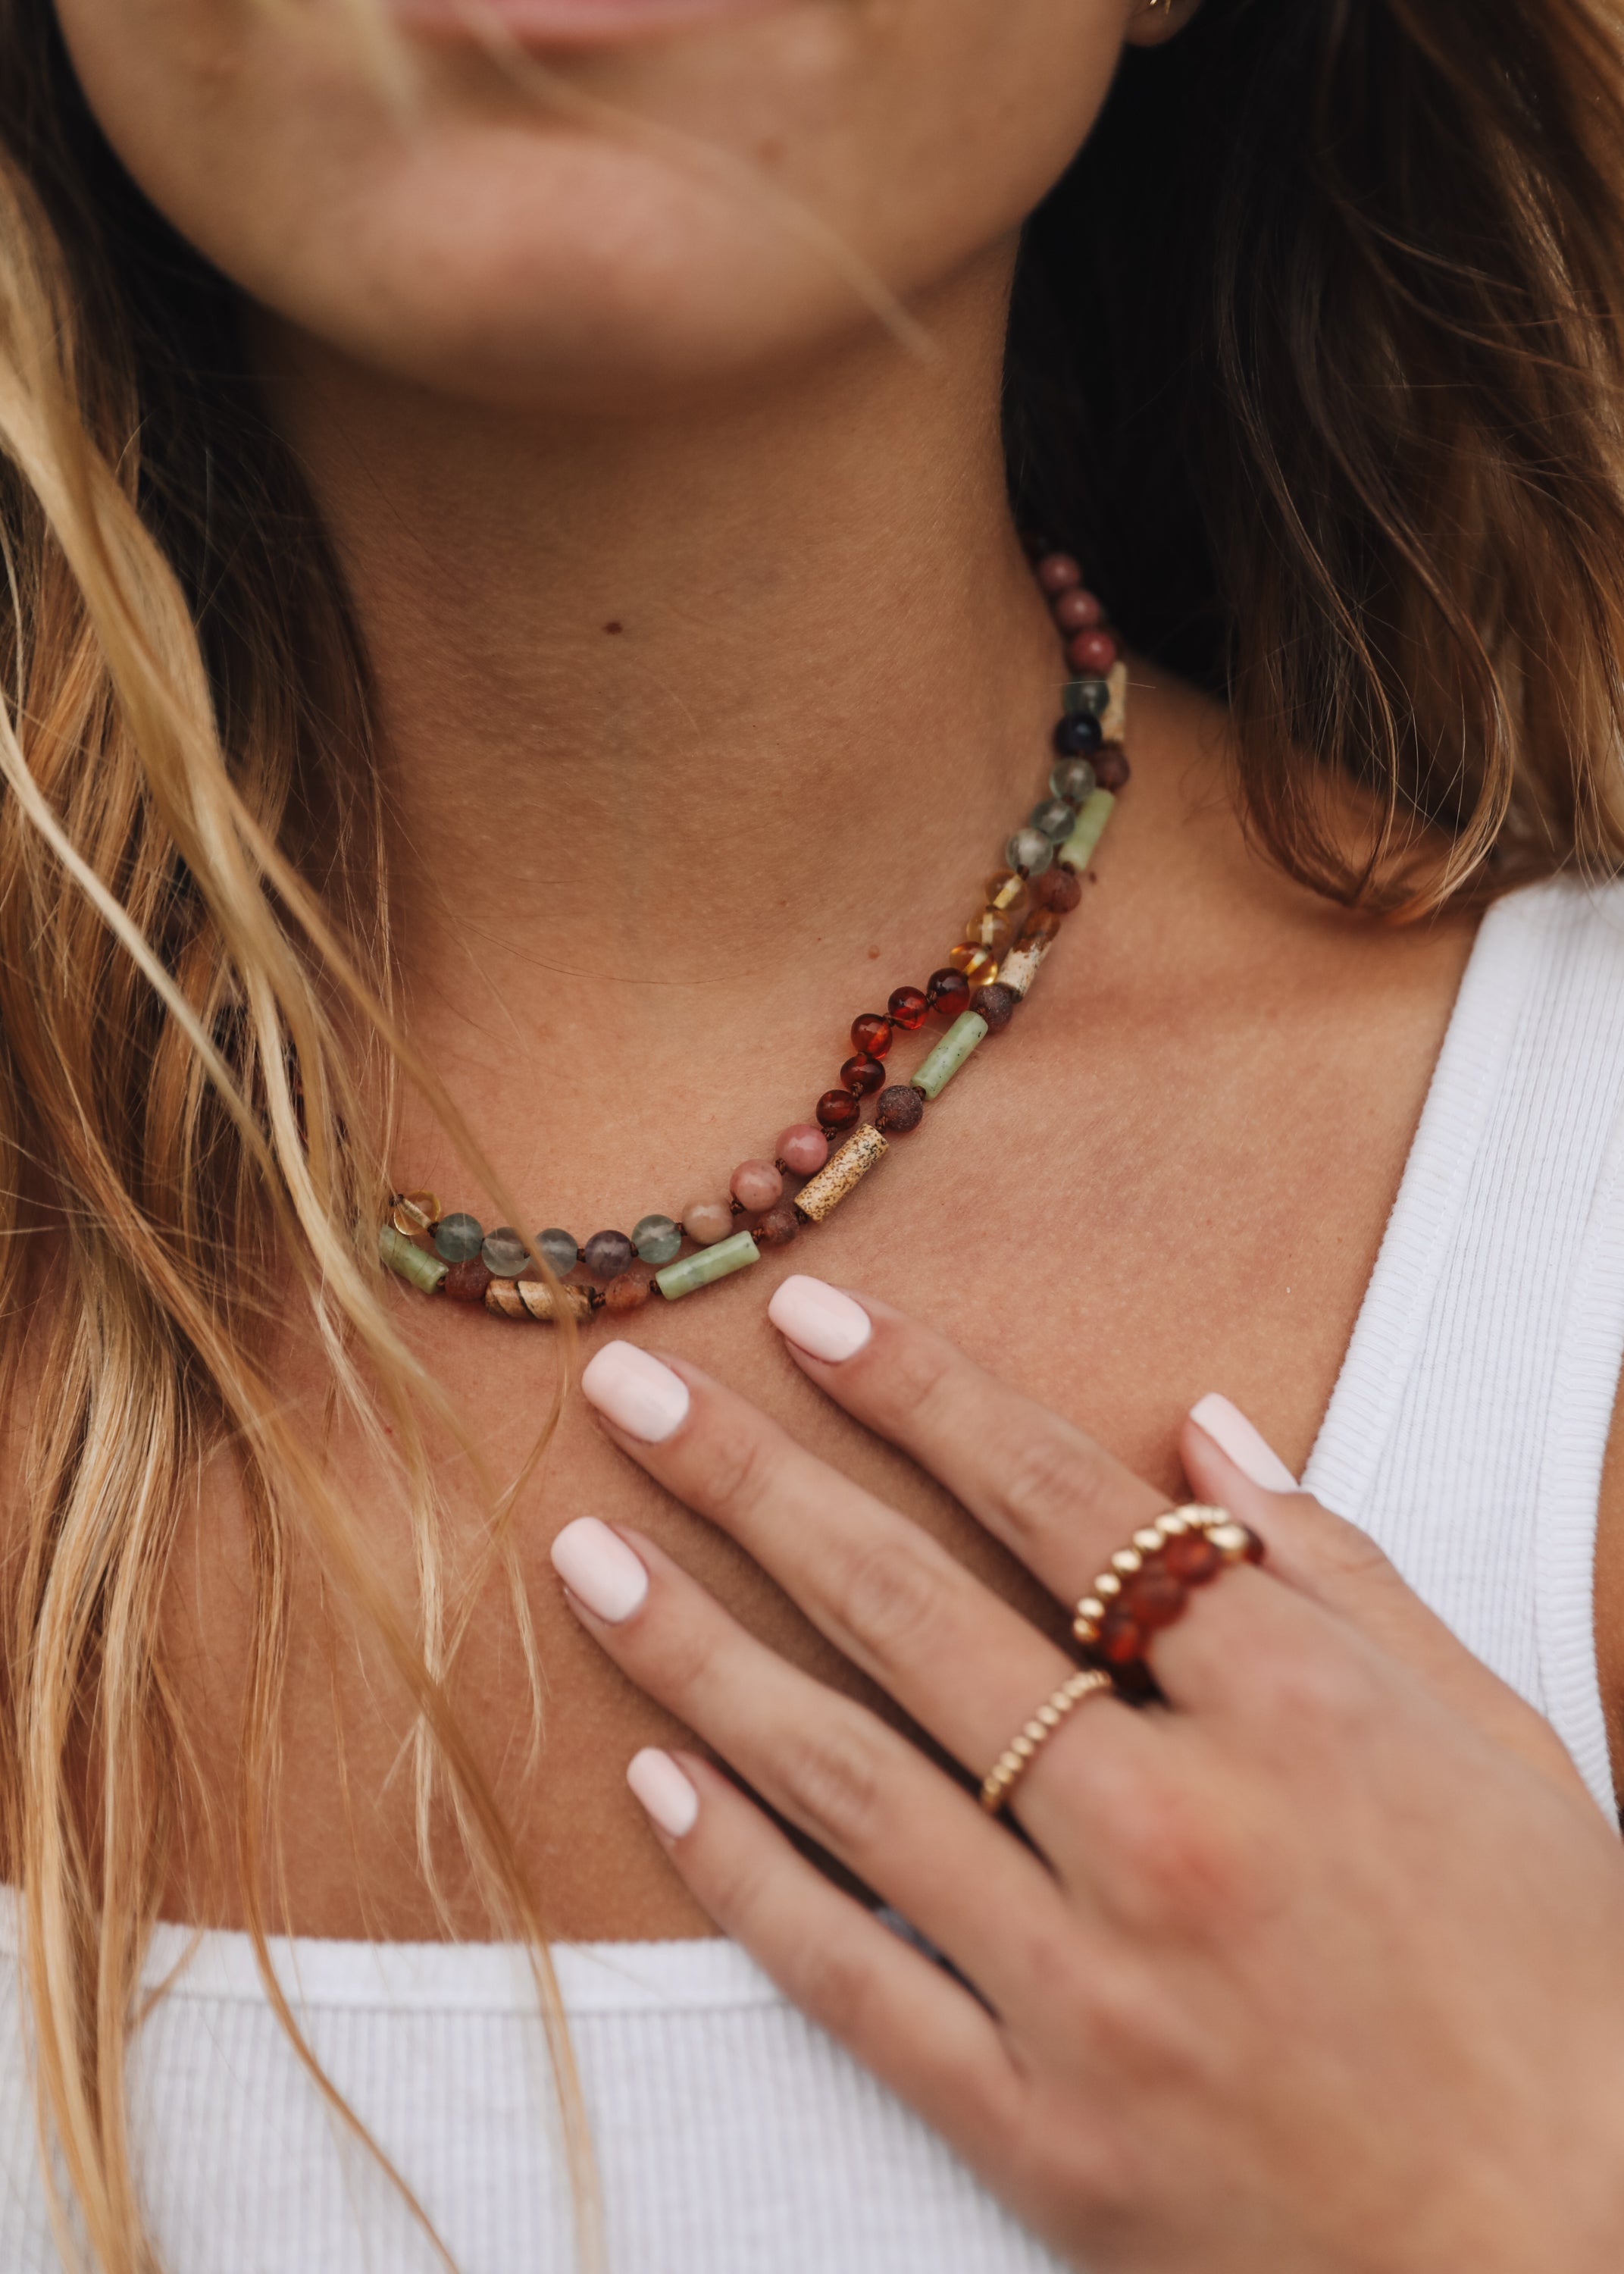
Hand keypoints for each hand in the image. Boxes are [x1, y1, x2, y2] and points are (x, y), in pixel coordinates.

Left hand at [550, 1278, 1623, 2273]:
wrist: (1581, 2260)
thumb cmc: (1553, 1984)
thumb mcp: (1492, 1737)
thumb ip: (1338, 1569)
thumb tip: (1204, 1429)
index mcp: (1292, 1710)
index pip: (1055, 1501)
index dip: (921, 1392)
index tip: (811, 1317)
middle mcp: (1171, 1829)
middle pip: (909, 1612)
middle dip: (754, 1481)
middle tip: (634, 1391)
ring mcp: (1089, 1987)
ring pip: (842, 1778)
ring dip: (694, 1648)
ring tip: (583, 1550)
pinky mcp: (1040, 2132)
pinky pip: (850, 1977)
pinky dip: (739, 1871)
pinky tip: (653, 1774)